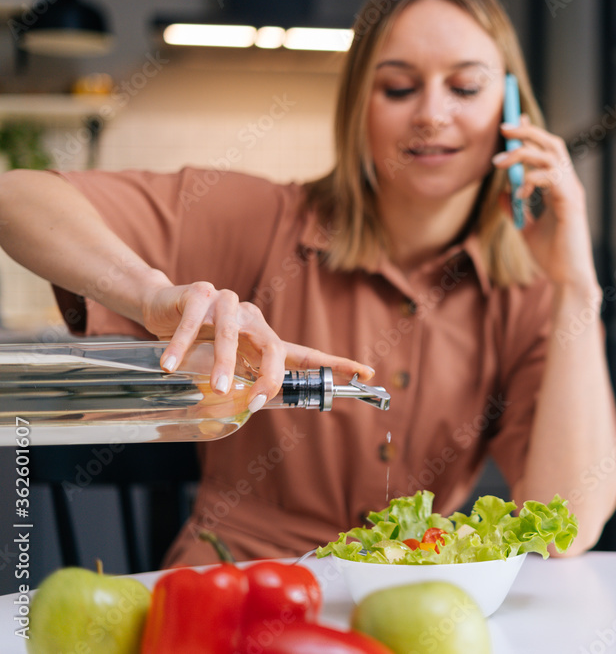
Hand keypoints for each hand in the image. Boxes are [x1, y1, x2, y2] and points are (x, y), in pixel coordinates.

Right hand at [141, 282, 372, 409]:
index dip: (335, 364)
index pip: (304, 353)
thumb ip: (244, 380)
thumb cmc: (198, 342)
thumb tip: (261, 408)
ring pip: (233, 334)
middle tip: (257, 402)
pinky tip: (171, 364)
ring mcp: (227, 303)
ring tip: (220, 388)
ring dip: (226, 363)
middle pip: (274, 346)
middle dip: (270, 376)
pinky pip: (194, 321)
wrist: (161, 306)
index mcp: (264, 338)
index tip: (367, 372)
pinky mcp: (198, 294)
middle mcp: (253, 319)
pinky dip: (182, 344)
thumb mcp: (225, 364)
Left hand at [493, 116, 599, 293]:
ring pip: (550, 156)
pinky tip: (519, 195)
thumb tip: (502, 193)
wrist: (567, 278)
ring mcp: (572, 192)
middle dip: (527, 132)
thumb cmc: (552, 256)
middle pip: (552, 144)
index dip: (532, 133)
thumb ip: (516, 208)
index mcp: (561, 188)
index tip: (513, 121)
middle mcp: (569, 185)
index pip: (548, 150)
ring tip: (499, 163)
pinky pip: (550, 178)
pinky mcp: (571, 203)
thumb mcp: (526, 228)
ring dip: (522, 154)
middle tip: (503, 128)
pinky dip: (530, 180)